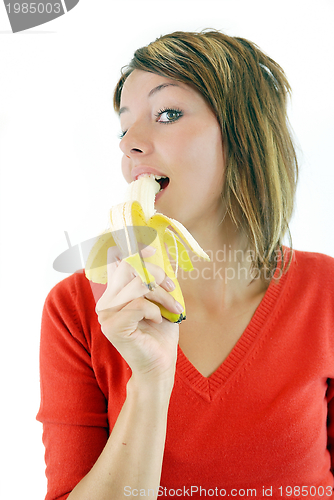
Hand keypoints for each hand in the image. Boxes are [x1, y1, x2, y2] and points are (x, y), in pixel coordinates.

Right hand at [96, 246, 180, 387]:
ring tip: (173, 308)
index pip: (115, 262)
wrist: (161, 364)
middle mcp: (106, 301)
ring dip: (162, 295)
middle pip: (129, 268)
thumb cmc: (160, 332)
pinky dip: (155, 310)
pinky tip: (157, 321)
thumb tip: (155, 252)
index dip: (132, 250)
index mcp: (114, 293)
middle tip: (171, 287)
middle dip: (155, 274)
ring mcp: (106, 314)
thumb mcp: (159, 300)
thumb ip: (152, 279)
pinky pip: (139, 305)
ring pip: (137, 286)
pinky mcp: (113, 326)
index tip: (152, 250)